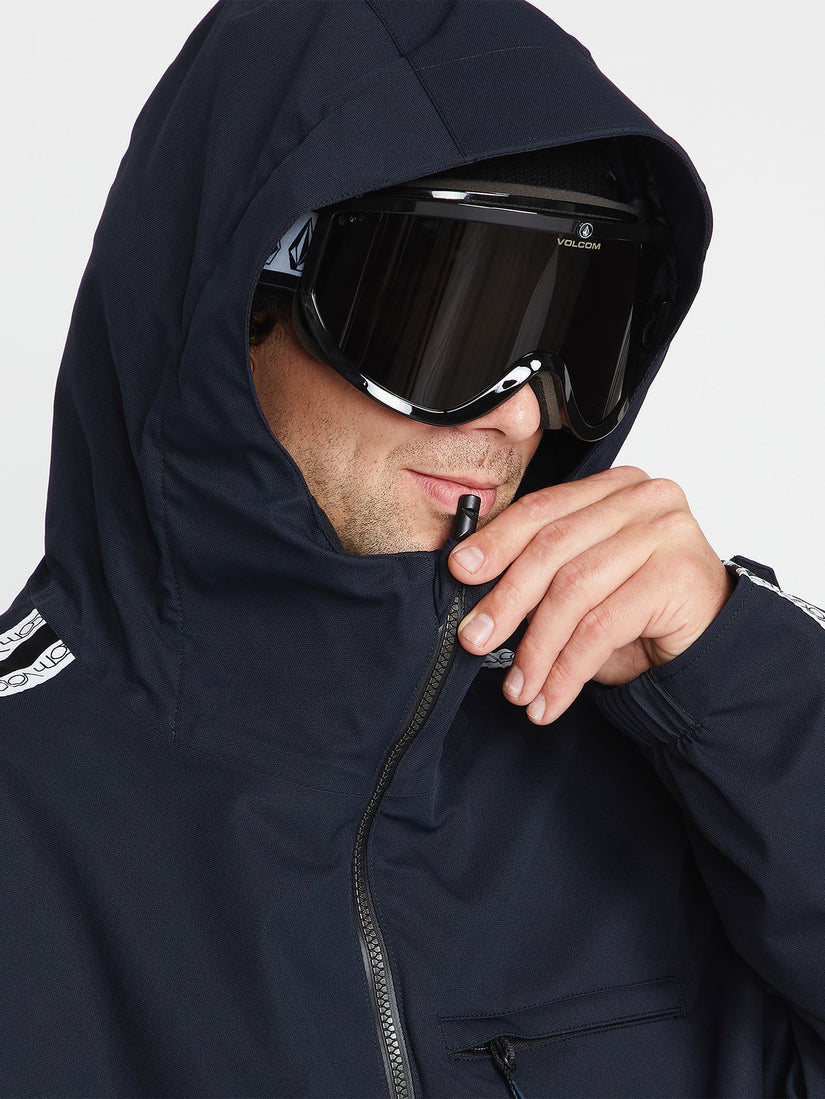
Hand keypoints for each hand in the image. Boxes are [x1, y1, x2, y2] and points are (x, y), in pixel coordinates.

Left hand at [449, 466, 733, 724]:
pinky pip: (601, 626)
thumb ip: (540, 572)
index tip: (461, 572)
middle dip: (507, 600)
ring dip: (537, 647)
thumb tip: (473, 588)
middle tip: (475, 638)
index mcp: (615, 488)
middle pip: (553, 547)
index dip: (496, 541)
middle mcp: (644, 499)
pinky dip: (568, 668)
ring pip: (574, 590)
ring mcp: (666, 532)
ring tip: (519, 687)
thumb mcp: (584, 584)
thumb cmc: (645, 613)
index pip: (543, 509)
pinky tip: (551, 696)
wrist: (714, 648)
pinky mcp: (677, 575)